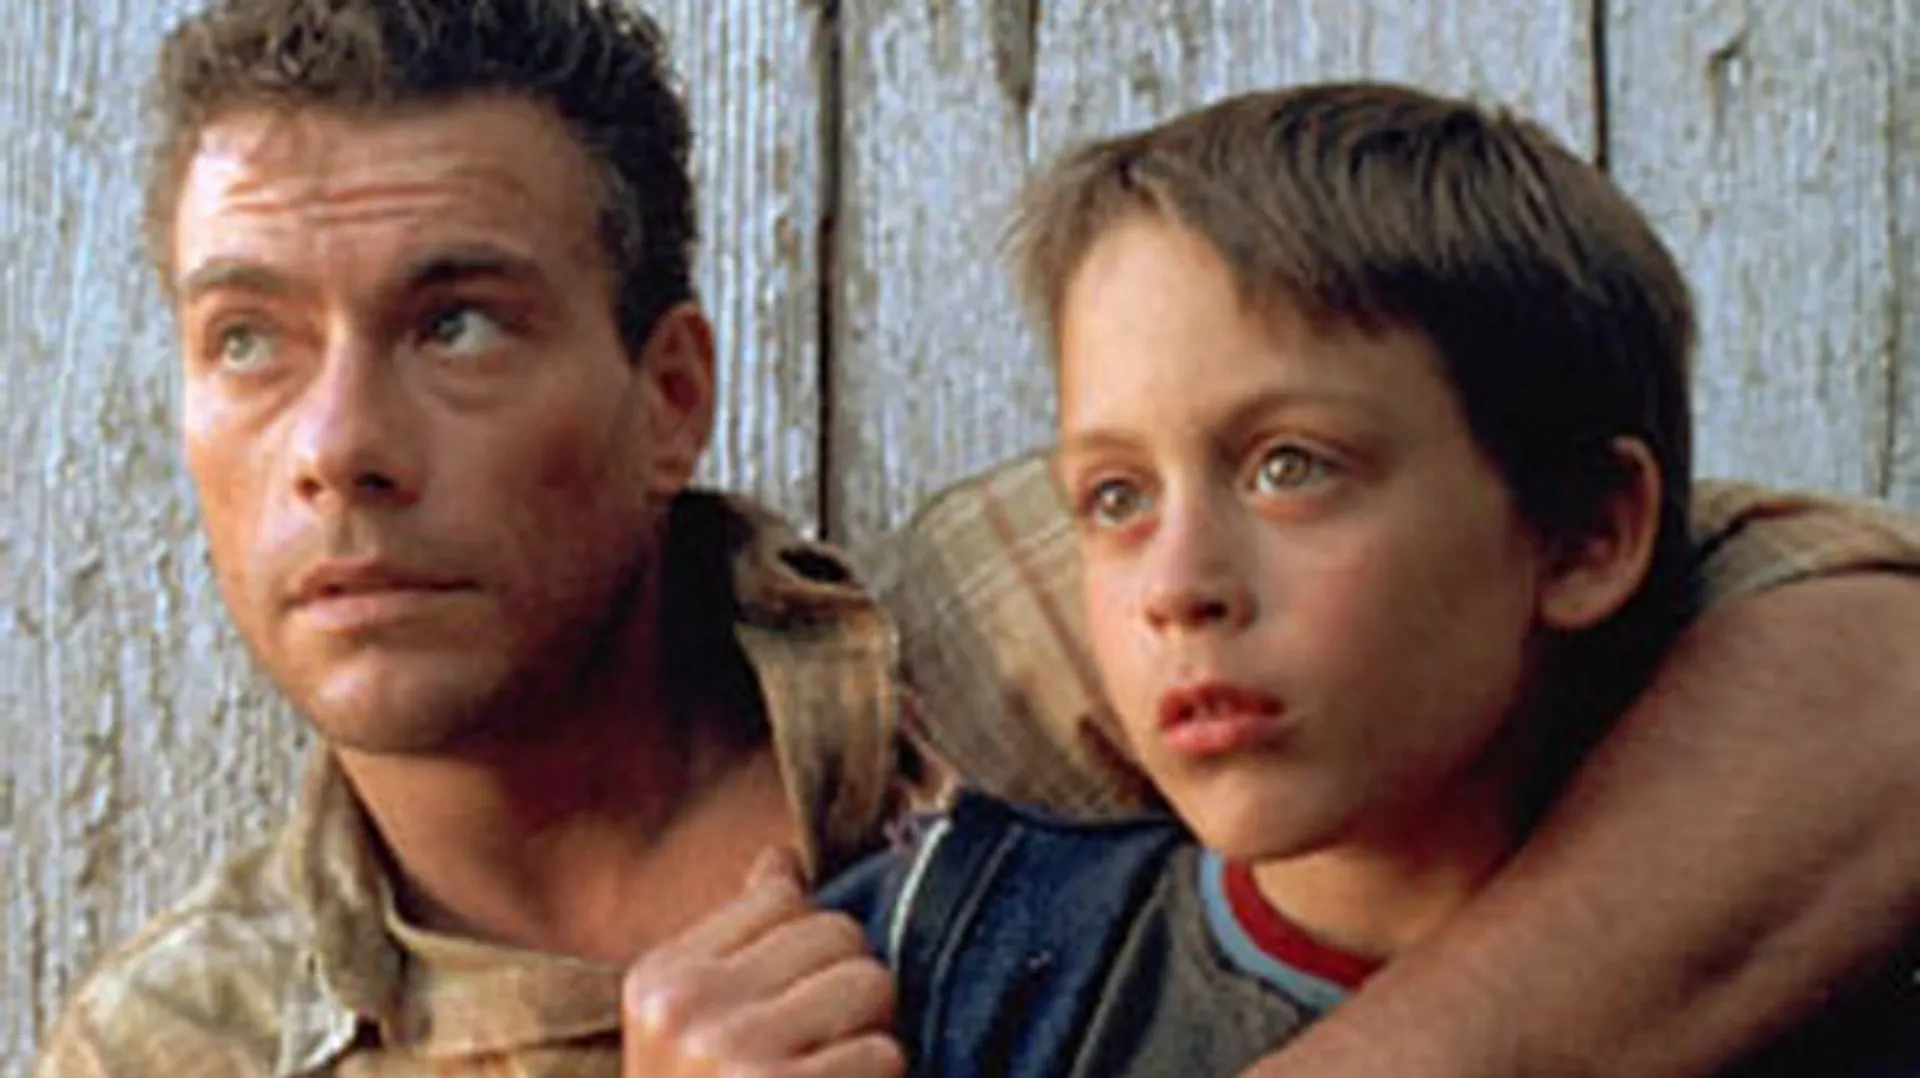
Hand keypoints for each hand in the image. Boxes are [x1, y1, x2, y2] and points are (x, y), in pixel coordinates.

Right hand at [622, 847, 905, 1077]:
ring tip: (829, 1072)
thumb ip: (735, 942)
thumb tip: (782, 858)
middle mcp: (687, 1007)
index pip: (780, 895)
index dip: (808, 948)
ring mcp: (737, 1052)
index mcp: (659, 979)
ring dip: (869, 1035)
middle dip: (846, 986)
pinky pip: (885, 1053)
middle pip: (837, 931)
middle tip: (820, 1046)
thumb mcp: (685, 1029)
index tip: (788, 1008)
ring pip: (871, 982)